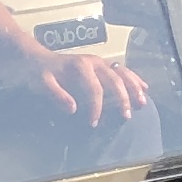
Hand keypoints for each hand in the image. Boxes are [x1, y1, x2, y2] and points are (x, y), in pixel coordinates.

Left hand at [36, 51, 151, 126]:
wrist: (37, 58)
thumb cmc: (40, 72)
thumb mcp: (42, 83)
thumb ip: (57, 95)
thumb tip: (73, 109)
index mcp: (80, 66)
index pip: (94, 88)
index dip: (96, 107)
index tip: (94, 123)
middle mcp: (94, 62)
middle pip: (114, 79)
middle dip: (122, 98)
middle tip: (126, 116)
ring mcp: (100, 63)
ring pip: (122, 73)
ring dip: (134, 87)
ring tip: (142, 102)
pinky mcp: (102, 66)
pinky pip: (122, 71)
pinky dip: (134, 79)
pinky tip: (144, 88)